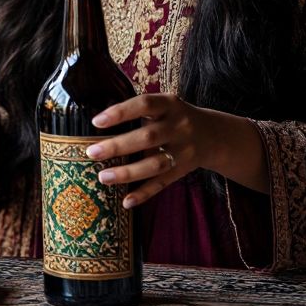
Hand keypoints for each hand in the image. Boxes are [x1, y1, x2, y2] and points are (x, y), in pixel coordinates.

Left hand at [85, 93, 217, 208]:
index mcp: (170, 105)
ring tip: (103, 177)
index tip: (96, 122)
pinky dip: (144, 194)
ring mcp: (183, 151)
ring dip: (128, 173)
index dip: (121, 112)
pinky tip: (126, 201)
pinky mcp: (182, 170)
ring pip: (155, 164)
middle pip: (148, 137)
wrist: (213, 135)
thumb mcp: (164, 105)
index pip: (144, 105)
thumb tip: (98, 122)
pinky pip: (162, 183)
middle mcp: (179, 127)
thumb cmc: (174, 117)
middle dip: (118, 146)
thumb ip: (139, 111)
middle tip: (92, 153)